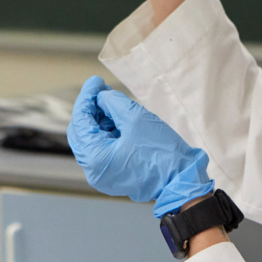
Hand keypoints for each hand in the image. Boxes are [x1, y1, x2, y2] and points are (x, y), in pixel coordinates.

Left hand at [67, 76, 213, 216]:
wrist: (181, 181)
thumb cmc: (161, 152)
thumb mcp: (136, 118)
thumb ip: (113, 102)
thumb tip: (101, 97)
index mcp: (95, 157)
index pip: (80, 121)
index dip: (87, 97)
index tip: (96, 80)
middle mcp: (92, 170)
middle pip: (81, 132)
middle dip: (90, 109)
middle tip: (103, 90)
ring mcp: (102, 175)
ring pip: (92, 141)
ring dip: (99, 120)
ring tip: (113, 103)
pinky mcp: (113, 176)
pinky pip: (102, 150)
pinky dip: (107, 133)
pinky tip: (118, 120)